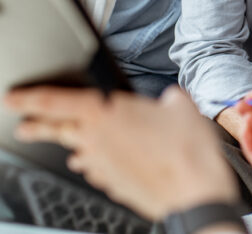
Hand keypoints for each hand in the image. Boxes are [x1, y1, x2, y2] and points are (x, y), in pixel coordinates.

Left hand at [4, 85, 238, 220]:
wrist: (194, 193)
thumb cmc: (186, 149)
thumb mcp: (182, 105)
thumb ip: (168, 98)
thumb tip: (168, 101)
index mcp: (106, 114)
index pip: (56, 102)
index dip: (29, 98)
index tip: (11, 98)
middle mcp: (96, 141)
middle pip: (56, 131)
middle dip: (36, 126)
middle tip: (23, 126)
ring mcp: (102, 166)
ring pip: (77, 150)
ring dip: (71, 145)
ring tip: (70, 144)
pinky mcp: (112, 184)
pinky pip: (95, 168)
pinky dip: (95, 161)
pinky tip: (102, 160)